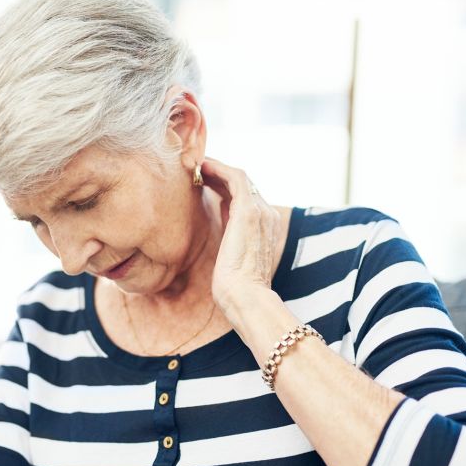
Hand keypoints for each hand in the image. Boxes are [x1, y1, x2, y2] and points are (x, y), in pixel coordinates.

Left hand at [200, 157, 282, 316]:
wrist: (246, 298)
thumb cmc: (236, 289)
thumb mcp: (232, 259)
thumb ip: (230, 240)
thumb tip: (220, 230)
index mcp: (265, 228)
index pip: (246, 199)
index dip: (225, 188)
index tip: (205, 184)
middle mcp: (268, 216)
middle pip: (244, 185)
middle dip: (220, 175)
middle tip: (198, 170)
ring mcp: (261, 212)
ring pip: (240, 178)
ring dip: (217, 168)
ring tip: (197, 166)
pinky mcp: (249, 211)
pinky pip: (236, 178)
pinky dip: (219, 169)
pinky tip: (203, 167)